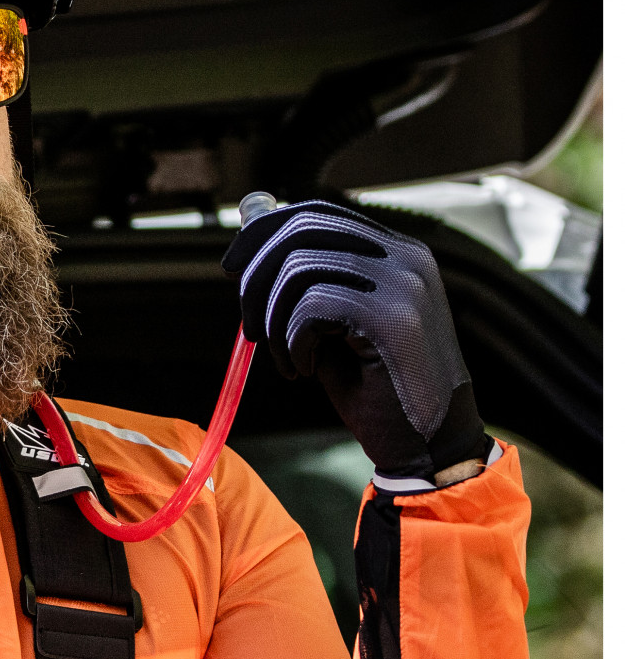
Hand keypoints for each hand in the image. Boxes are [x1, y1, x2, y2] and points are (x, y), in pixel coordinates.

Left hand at [221, 200, 488, 483]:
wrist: (427, 446)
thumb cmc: (377, 391)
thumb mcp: (332, 328)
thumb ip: (301, 286)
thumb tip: (248, 240)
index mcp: (396, 254)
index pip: (316, 212)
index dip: (264, 232)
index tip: (231, 267)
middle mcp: (406, 258)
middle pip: (302, 229)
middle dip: (256, 278)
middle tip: (252, 328)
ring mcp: (405, 284)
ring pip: (299, 268)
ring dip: (274, 321)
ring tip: (287, 361)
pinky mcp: (394, 317)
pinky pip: (311, 307)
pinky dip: (293, 342)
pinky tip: (304, 370)